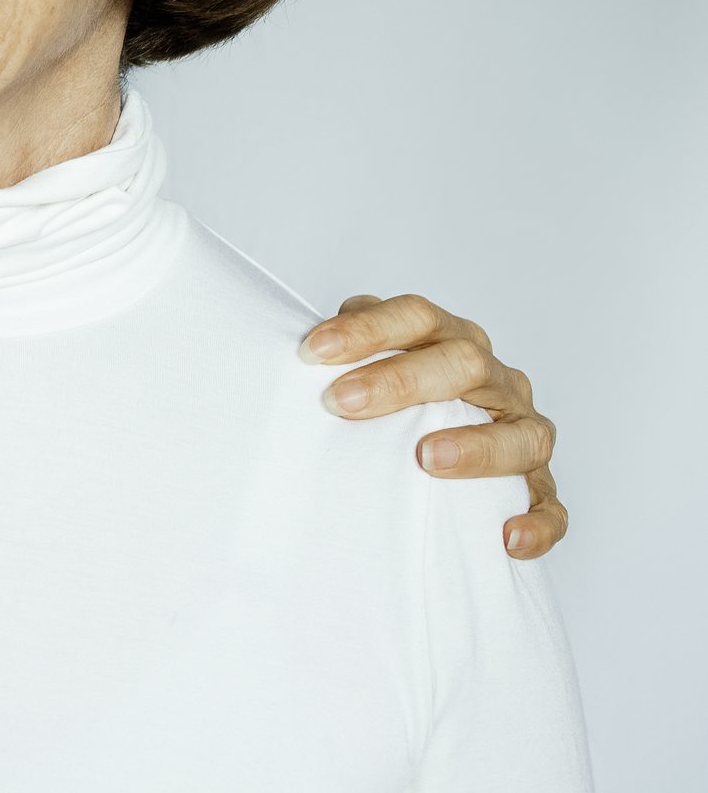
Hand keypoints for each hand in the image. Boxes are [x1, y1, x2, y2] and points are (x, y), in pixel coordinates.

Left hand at [299, 293, 564, 558]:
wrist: (437, 456)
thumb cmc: (396, 405)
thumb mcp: (369, 370)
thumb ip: (345, 355)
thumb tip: (304, 352)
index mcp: (451, 340)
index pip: (417, 318)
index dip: (367, 329)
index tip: (312, 351)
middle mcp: (495, 380)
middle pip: (463, 363)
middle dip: (401, 381)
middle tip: (342, 402)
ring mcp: (522, 431)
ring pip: (523, 434)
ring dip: (477, 447)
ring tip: (426, 459)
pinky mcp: (539, 487)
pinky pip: (551, 505)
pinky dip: (537, 522)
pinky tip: (507, 537)